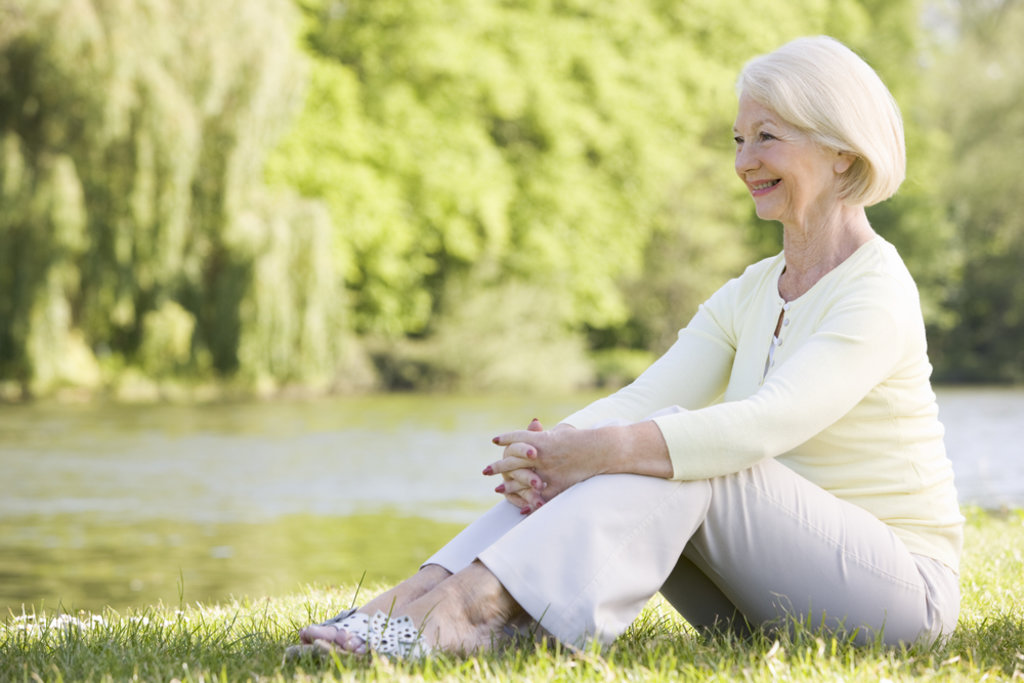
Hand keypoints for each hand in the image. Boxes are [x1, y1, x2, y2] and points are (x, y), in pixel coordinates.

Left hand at [484, 420, 598, 513]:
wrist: (601, 450)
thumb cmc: (583, 439)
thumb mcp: (562, 431)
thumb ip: (546, 433)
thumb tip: (534, 428)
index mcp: (541, 439)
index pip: (517, 438)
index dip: (505, 439)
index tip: (494, 441)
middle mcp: (541, 455)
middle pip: (513, 460)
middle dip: (498, 466)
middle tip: (485, 471)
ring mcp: (547, 472)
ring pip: (521, 479)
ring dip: (508, 484)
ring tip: (498, 489)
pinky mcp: (557, 486)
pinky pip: (538, 495)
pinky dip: (528, 501)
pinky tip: (520, 505)